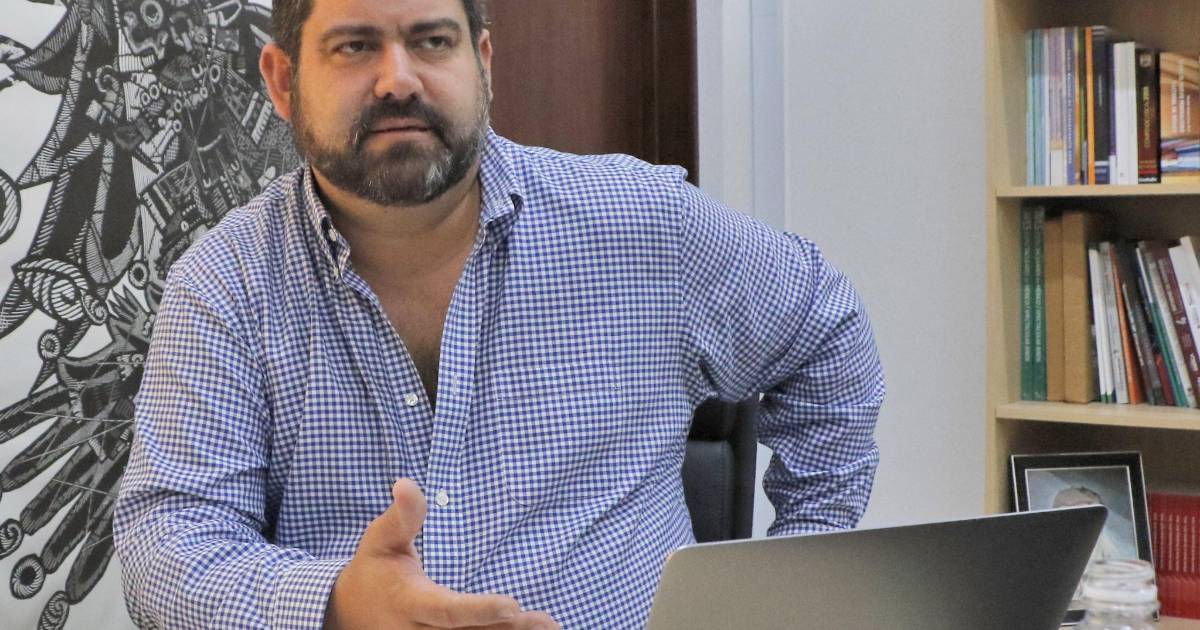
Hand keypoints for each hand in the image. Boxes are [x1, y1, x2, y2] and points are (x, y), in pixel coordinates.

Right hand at [324, 480, 559, 629]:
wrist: (348, 612)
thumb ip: (401, 516)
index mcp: (411, 603)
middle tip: (545, 623)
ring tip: (550, 628)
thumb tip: (407, 484)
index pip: (448, 611)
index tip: (512, 604)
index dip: (479, 610)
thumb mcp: (380, 539)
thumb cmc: (373, 570)